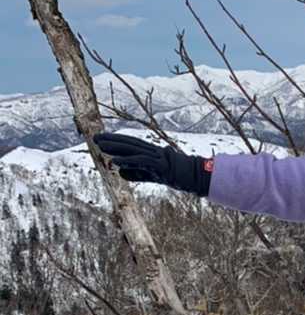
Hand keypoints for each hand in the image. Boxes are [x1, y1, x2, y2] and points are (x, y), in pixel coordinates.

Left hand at [94, 132, 212, 196]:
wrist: (198, 177)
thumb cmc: (179, 176)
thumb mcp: (153, 176)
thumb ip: (137, 173)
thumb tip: (120, 172)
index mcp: (152, 152)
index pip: (131, 144)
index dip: (115, 141)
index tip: (100, 139)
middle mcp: (153, 151)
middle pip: (129, 143)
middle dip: (111, 140)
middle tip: (95, 138)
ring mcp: (158, 157)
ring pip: (133, 150)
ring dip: (116, 148)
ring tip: (100, 145)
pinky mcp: (161, 165)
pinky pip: (141, 162)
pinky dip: (128, 161)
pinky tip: (115, 161)